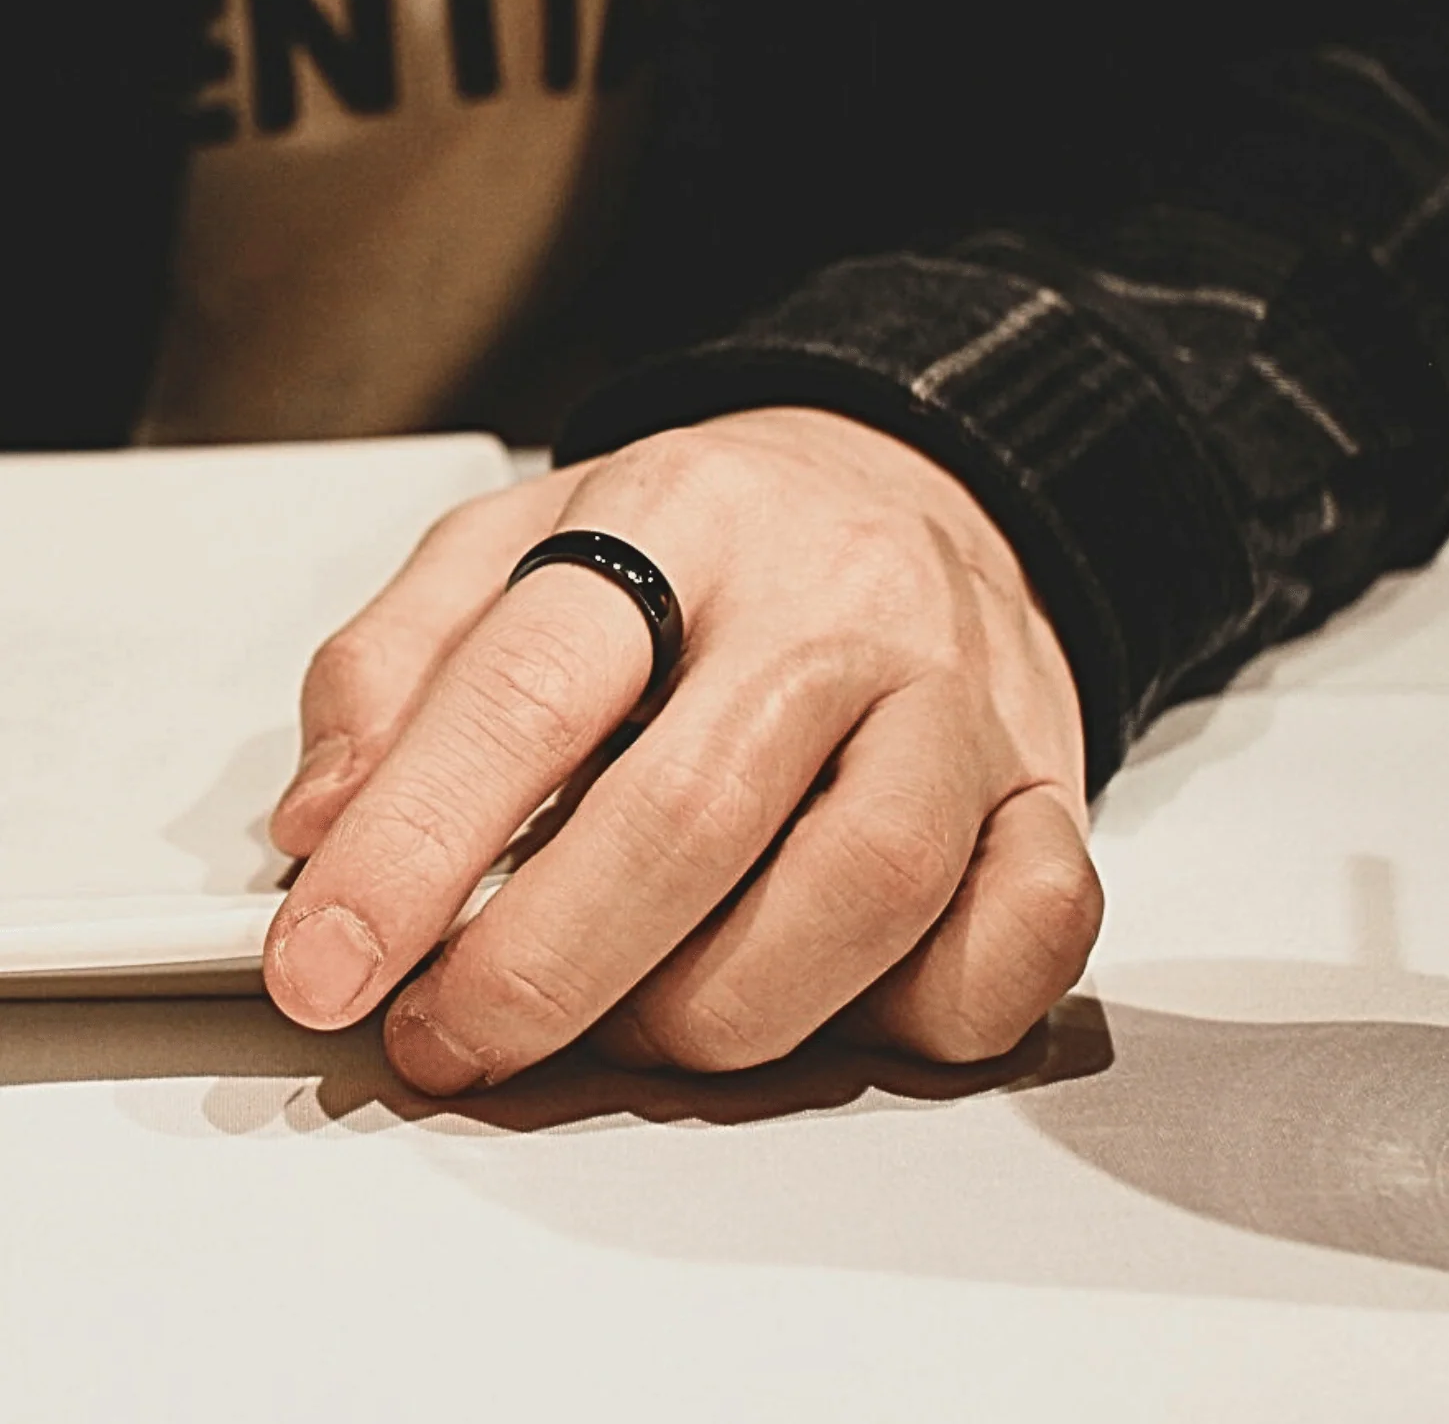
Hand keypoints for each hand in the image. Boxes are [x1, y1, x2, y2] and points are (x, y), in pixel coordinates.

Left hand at [262, 407, 1101, 1092]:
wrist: (914, 490)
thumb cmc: (714, 540)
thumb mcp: (521, 538)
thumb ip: (399, 663)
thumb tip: (324, 826)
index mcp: (681, 518)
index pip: (531, 686)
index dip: (411, 846)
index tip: (326, 963)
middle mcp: (835, 605)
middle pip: (693, 814)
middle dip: (544, 971)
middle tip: (455, 1036)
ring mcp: (959, 702)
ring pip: (863, 890)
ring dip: (716, 1010)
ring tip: (634, 1020)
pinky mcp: (1046, 788)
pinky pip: (1025, 929)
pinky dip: (925, 1010)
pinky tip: (834, 1001)